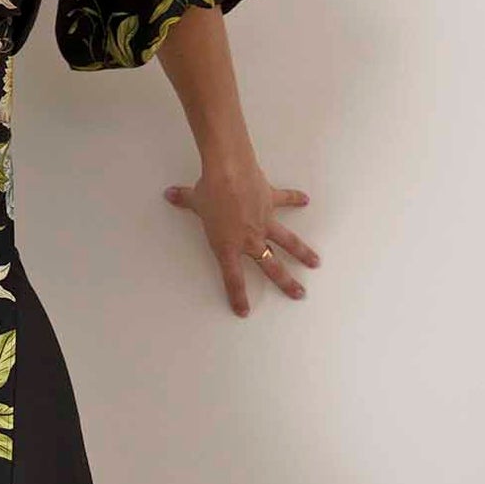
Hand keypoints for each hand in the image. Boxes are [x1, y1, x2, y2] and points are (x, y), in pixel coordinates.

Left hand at [164, 157, 318, 316]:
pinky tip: (305, 201)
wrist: (229, 171)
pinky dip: (295, 200)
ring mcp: (264, 221)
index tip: (244, 311)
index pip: (233, 278)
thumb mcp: (193, 200)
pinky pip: (286, 201)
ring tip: (315, 263)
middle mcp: (250, 238)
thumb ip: (183, 201)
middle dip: (286, 282)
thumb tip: (169, 194)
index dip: (237, 296)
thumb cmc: (210, 191)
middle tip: (298, 294)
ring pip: (288, 242)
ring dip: (302, 253)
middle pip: (271, 266)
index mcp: (228, 245)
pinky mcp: (272, 202)